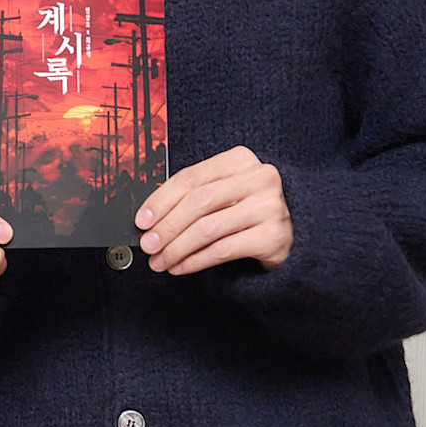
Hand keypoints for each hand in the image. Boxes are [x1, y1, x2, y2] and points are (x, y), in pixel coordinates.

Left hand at [136, 147, 292, 274]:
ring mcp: (270, 207)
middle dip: (166, 227)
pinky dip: (195, 261)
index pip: (190, 178)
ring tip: (160, 261)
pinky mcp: (273, 236)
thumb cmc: (242, 210)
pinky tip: (180, 267)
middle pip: (198, 202)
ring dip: (177, 248)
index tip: (141, 220)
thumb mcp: (220, 194)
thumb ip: (189, 198)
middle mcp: (259, 178)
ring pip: (208, 228)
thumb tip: (148, 220)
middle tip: (148, 245)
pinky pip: (223, 250)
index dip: (160, 200)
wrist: (284, 234)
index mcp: (239, 159)